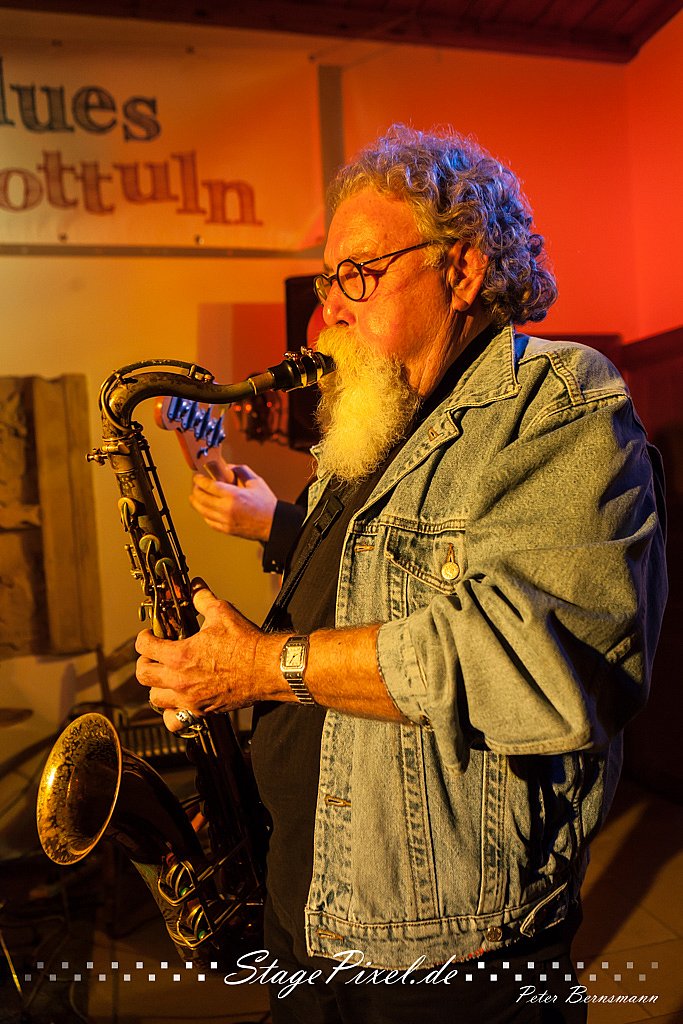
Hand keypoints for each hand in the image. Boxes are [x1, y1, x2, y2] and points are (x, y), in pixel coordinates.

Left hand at [135, 586, 264, 731]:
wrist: (267, 669)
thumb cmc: (246, 644)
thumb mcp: (222, 613)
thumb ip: (203, 598)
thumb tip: (195, 586)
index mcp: (180, 655)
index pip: (144, 647)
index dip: (144, 637)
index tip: (149, 635)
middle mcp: (179, 680)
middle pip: (143, 674)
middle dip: (145, 661)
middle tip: (154, 654)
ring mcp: (189, 699)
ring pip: (154, 698)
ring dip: (156, 685)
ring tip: (165, 676)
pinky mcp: (201, 711)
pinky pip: (173, 720)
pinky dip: (170, 713)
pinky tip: (176, 701)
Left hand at [190, 464, 276, 541]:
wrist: (273, 524)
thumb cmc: (266, 504)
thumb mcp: (256, 482)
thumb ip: (241, 471)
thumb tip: (229, 467)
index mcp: (233, 495)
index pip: (208, 486)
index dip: (199, 480)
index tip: (197, 477)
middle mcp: (226, 508)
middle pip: (201, 498)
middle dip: (195, 490)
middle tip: (196, 486)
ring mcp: (225, 521)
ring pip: (202, 511)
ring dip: (196, 502)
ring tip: (195, 497)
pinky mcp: (226, 529)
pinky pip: (209, 521)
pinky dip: (204, 514)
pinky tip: (205, 509)